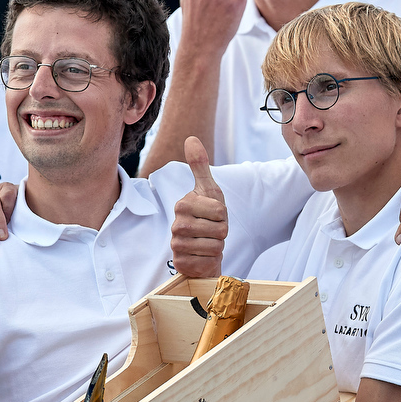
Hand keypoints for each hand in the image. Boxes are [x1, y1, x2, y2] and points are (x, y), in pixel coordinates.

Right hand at [171, 137, 227, 277]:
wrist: (202, 248)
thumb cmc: (208, 217)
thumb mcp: (209, 190)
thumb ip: (200, 165)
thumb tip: (191, 138)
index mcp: (182, 204)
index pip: (220, 210)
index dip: (223, 215)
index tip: (214, 216)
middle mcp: (177, 225)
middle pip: (220, 230)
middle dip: (222, 232)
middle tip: (212, 231)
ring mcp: (177, 245)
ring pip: (216, 247)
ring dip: (217, 247)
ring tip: (208, 243)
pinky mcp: (181, 264)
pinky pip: (208, 262)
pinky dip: (211, 261)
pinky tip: (202, 256)